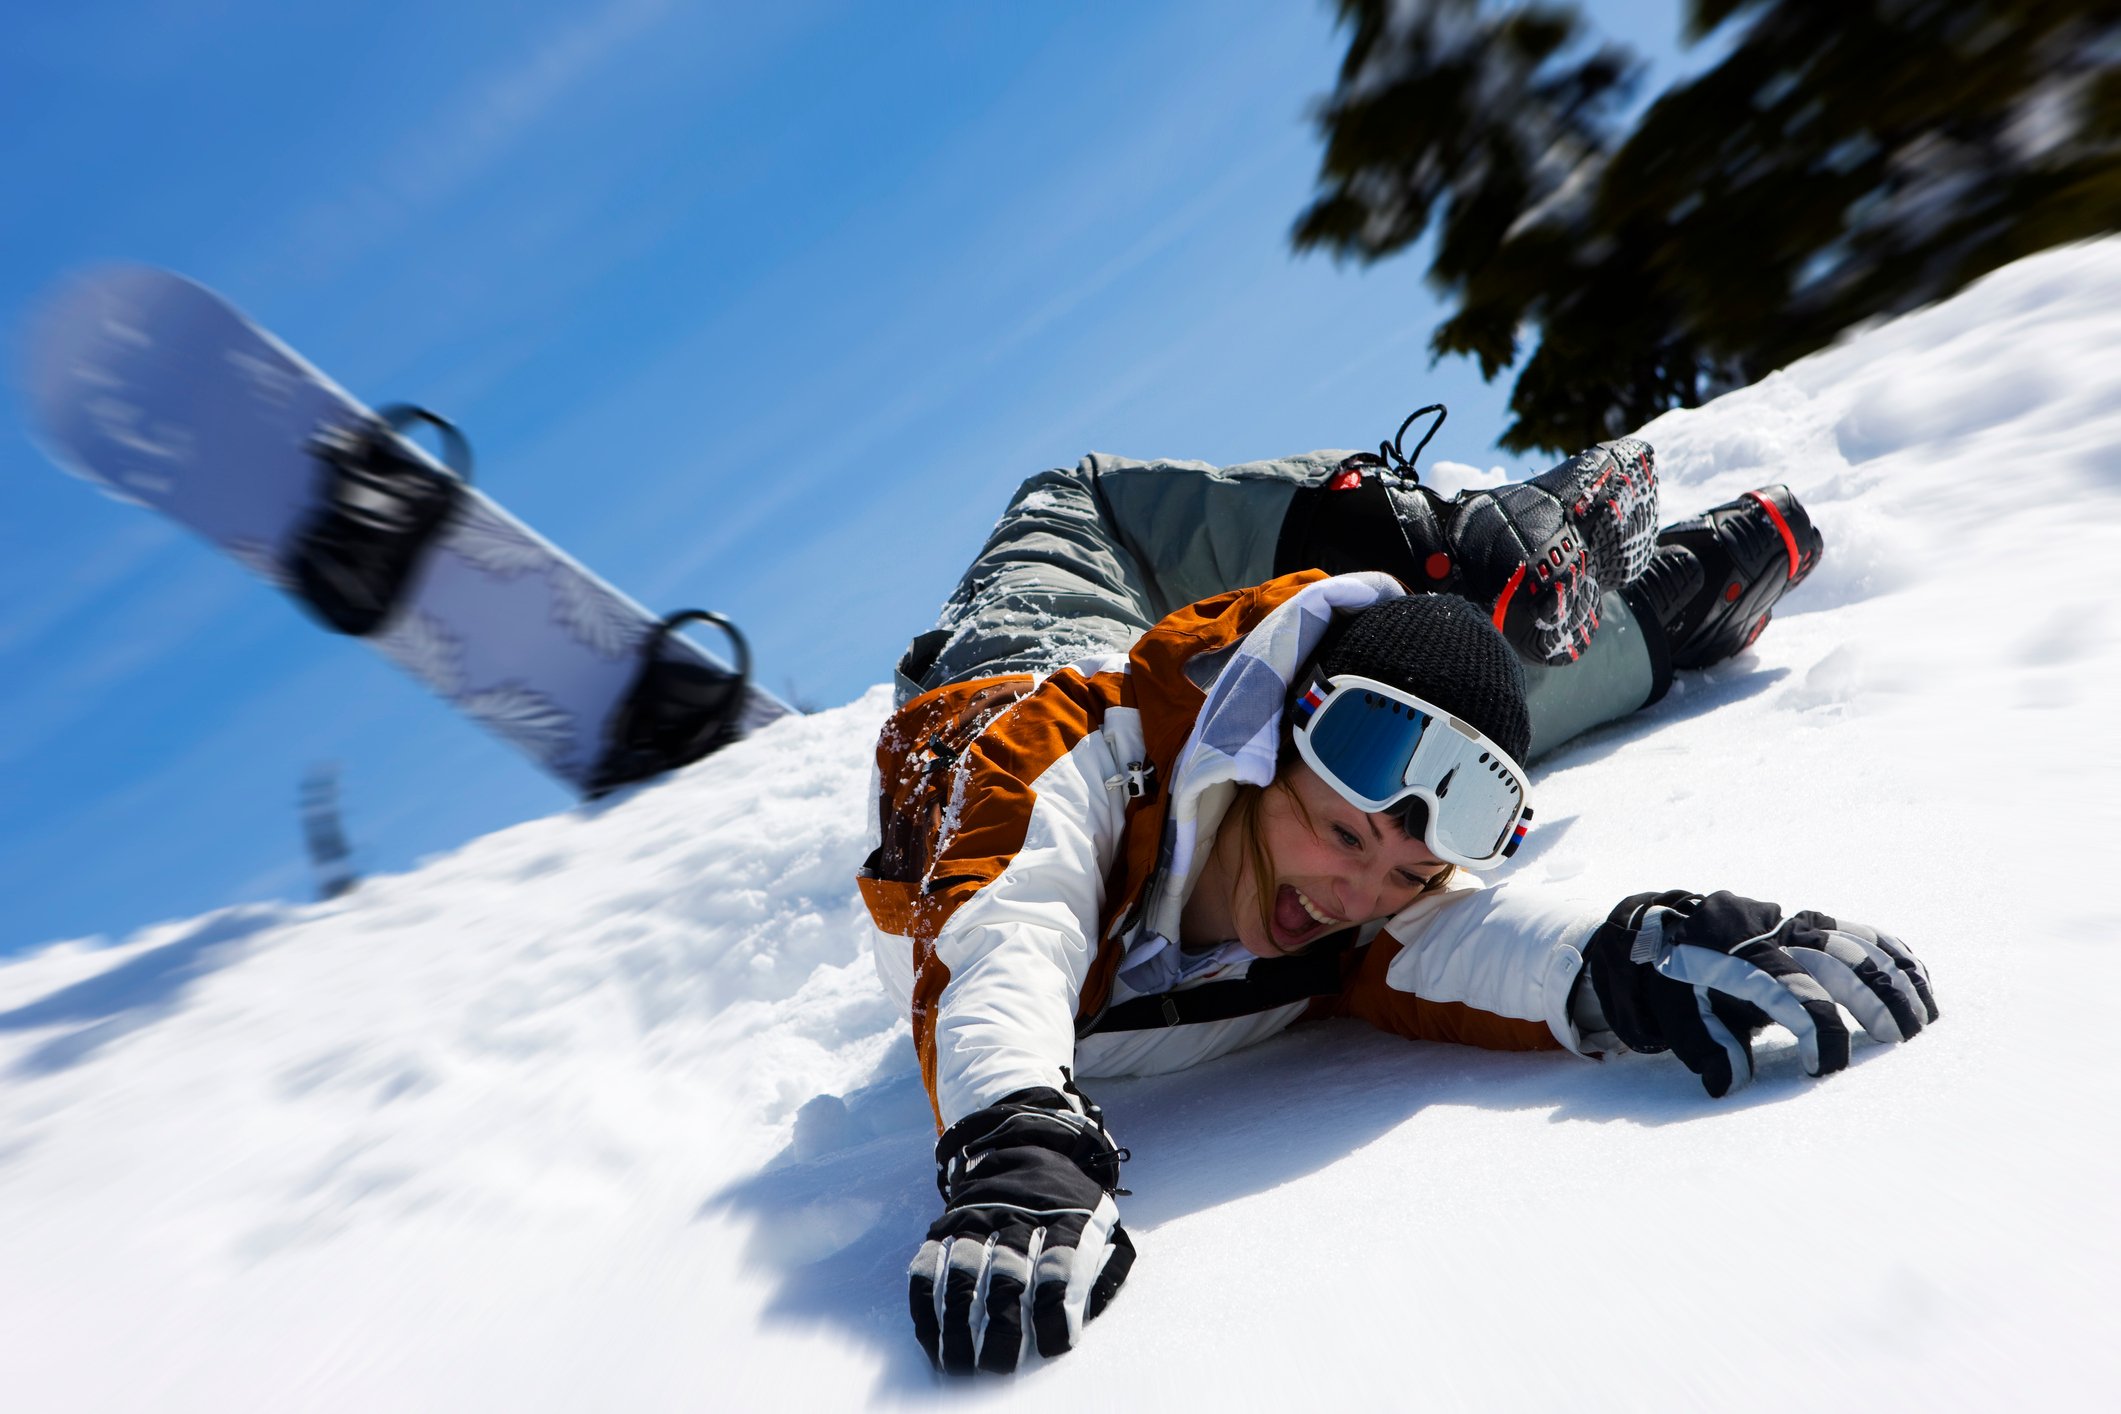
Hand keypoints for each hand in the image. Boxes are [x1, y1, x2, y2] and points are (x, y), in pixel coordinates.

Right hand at [908, 1086, 1134, 1374]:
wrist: (1029, 1144)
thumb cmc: (1073, 1205)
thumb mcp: (1106, 1225)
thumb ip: (1104, 1270)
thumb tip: (1082, 1318)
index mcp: (1069, 1217)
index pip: (1062, 1264)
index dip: (1057, 1309)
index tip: (1053, 1346)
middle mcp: (1021, 1214)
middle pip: (1010, 1273)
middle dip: (1003, 1326)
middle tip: (998, 1368)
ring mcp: (980, 1214)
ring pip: (965, 1269)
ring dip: (958, 1321)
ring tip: (958, 1364)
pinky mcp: (949, 1219)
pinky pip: (931, 1260)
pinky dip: (927, 1300)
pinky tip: (931, 1335)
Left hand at [1583, 890, 1938, 1096]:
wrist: (1659, 929)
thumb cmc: (1670, 985)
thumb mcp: (1670, 1015)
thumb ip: (1704, 1047)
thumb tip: (1728, 1085)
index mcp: (1733, 958)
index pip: (1789, 993)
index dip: (1815, 1031)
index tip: (1821, 1069)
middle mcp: (1769, 932)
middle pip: (1835, 963)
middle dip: (1873, 1002)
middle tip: (1899, 1044)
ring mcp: (1793, 922)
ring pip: (1856, 944)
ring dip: (1895, 980)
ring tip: (1924, 1021)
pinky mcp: (1808, 920)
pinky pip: (1860, 932)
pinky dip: (1893, 954)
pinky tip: (1919, 981)